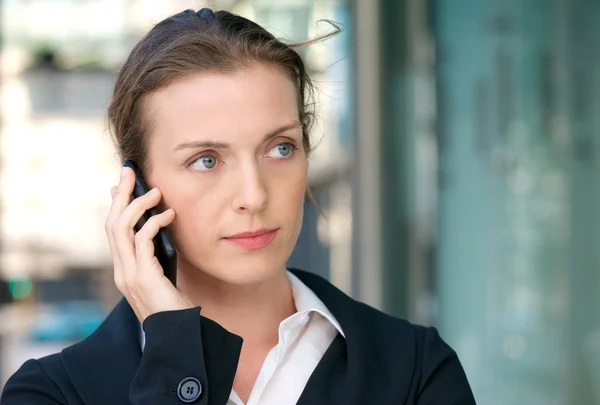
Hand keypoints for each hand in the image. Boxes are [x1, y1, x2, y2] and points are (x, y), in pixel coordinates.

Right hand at [105, 166, 193, 323]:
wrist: (176, 335)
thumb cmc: (175, 306)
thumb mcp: (164, 274)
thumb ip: (157, 255)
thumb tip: (159, 228)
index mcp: (125, 269)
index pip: (112, 230)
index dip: (116, 205)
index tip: (122, 183)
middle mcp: (122, 271)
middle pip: (111, 224)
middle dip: (120, 195)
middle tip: (129, 171)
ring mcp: (129, 275)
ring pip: (120, 229)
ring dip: (136, 205)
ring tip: (155, 191)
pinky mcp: (142, 278)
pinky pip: (141, 241)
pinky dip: (154, 223)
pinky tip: (169, 216)